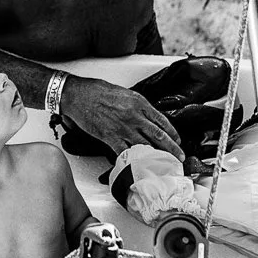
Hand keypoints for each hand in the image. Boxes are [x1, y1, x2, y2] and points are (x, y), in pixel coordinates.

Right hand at [63, 76, 183, 160]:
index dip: (173, 133)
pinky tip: (139, 167)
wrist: (78, 95)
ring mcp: (123, 128)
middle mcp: (134, 116)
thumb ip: (137, 106)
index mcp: (139, 103)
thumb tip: (146, 117)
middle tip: (179, 157)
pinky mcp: (110, 138)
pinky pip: (126, 153)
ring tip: (164, 165)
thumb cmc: (97, 91)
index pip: (162, 121)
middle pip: (159, 136)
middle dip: (172, 149)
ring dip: (157, 158)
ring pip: (146, 146)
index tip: (177, 141)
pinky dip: (133, 161)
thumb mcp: (124, 93)